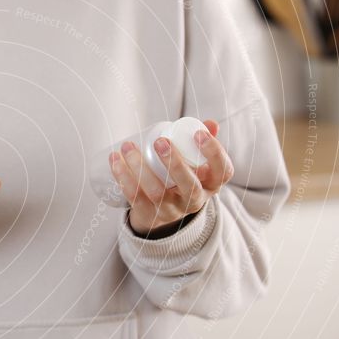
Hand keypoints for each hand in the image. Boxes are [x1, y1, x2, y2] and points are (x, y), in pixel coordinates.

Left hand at [108, 120, 233, 236]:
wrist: (162, 209)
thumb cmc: (182, 175)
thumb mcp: (197, 162)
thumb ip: (204, 140)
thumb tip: (210, 123)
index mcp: (211, 184)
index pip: (223, 171)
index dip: (214, 153)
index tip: (199, 133)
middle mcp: (194, 201)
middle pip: (189, 186)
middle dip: (175, 162)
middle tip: (159, 141)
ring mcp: (171, 210)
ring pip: (156, 192)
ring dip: (139, 167)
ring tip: (127, 146)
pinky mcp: (149, 214)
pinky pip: (135, 198)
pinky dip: (123, 177)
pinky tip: (115, 160)